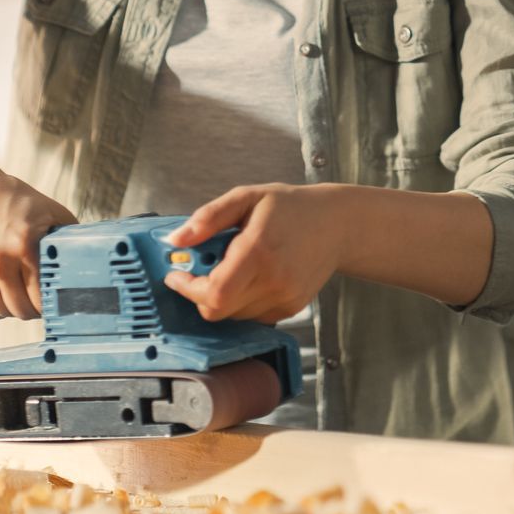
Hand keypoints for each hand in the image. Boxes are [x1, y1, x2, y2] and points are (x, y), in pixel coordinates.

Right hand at [0, 167, 76, 319]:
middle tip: (38, 299)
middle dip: (34, 308)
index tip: (56, 301)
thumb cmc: (8, 198)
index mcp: (24, 244)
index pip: (43, 298)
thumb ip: (68, 238)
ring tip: (18, 292)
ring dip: (12, 307)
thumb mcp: (48, 210)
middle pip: (22, 310)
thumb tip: (87, 261)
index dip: (53, 303)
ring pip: (1, 311)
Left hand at [163, 184, 352, 322]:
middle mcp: (273, 280)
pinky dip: (241, 301)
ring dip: (222, 296)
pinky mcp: (291, 308)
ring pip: (233, 315)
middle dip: (200, 293)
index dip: (187, 289)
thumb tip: (177, 240)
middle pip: (218, 310)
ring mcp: (284, 298)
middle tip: (200, 270)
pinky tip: (251, 276)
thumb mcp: (246, 197)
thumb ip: (208, 218)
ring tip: (233, 266)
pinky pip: (252, 316)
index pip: (213, 293)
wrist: (337, 225)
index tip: (176, 276)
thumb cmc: (291, 207)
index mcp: (258, 250)